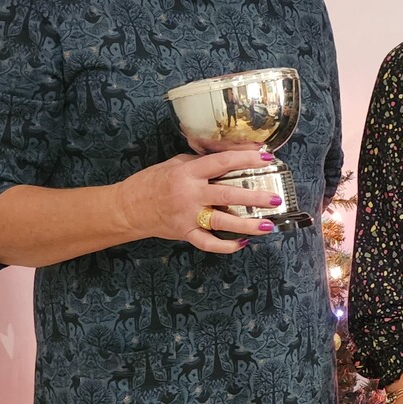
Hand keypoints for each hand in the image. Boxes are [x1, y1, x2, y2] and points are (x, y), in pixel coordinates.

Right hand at [118, 150, 285, 253]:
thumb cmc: (153, 181)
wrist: (127, 207)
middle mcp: (189, 194)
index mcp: (188, 172)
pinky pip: (207, 243)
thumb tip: (231, 158)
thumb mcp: (176, 163)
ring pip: (222, 221)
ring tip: (267, 225)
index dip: (246, 159)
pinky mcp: (184, 233)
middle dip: (254, 197)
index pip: (222, 163)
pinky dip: (225, 245)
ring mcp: (187, 216)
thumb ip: (202, 163)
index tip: (267, 157)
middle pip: (227, 194)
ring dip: (247, 224)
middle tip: (275, 198)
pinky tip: (242, 243)